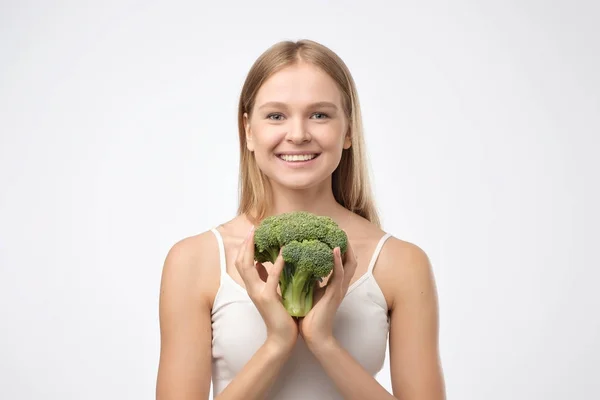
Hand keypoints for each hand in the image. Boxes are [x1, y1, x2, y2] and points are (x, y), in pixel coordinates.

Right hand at [235, 226, 298, 350]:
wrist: (282, 338)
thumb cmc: (280, 315)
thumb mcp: (271, 293)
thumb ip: (265, 278)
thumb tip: (261, 263)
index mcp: (253, 287)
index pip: (243, 263)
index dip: (245, 247)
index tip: (252, 232)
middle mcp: (252, 288)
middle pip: (240, 262)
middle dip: (245, 244)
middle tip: (254, 228)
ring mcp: (258, 293)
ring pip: (247, 267)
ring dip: (253, 249)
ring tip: (260, 234)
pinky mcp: (268, 298)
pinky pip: (271, 277)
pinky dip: (276, 263)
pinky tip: (284, 252)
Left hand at [299, 237, 357, 349]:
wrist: (314, 336)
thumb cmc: (311, 316)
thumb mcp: (309, 292)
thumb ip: (308, 280)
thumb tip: (298, 267)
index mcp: (335, 284)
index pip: (343, 262)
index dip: (341, 248)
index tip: (333, 235)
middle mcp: (340, 285)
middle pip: (351, 260)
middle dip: (348, 245)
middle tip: (340, 231)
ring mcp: (339, 289)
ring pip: (349, 265)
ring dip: (346, 249)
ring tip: (341, 235)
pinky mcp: (335, 294)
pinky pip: (339, 275)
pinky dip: (338, 261)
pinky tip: (334, 250)